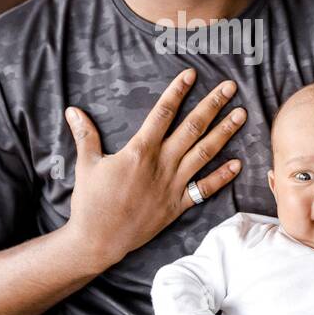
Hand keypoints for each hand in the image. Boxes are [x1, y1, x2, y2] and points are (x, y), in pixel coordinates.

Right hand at [65, 69, 246, 269]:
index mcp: (139, 150)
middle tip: (230, 87)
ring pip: (204, 153)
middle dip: (212, 105)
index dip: (178, 92)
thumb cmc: (91, 202)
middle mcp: (161, 164)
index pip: (163, 113)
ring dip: (224, 133)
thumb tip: (72, 110)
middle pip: (192, 128)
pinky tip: (237, 163)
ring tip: (241, 115)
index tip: (191, 74)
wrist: (99, 240)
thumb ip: (85, 135)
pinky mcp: (177, 205)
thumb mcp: (86, 164)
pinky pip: (204, 189)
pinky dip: (222, 176)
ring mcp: (173, 185)